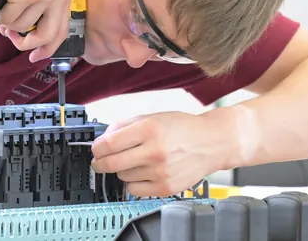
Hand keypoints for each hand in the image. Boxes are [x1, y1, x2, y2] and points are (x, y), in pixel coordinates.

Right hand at [0, 0, 70, 62]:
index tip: (37, 55)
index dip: (49, 47)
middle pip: (48, 36)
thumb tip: (28, 30)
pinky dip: (2, 15)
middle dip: (29, 44)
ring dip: (11, 24)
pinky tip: (1, 3)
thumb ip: (41, 3)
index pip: (62, 30)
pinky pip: (11, 19)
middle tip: (16, 41)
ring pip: (24, 27)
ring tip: (5, 11)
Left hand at [90, 112, 227, 197]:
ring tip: (135, 161)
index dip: (97, 147)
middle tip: (99, 161)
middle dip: (99, 163)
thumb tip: (103, 137)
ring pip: (122, 176)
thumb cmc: (183, 128)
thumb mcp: (153, 117)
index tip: (96, 148)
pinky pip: (134, 190)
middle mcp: (154, 151)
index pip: (109, 143)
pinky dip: (133, 182)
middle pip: (111, 163)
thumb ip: (126, 124)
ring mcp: (160, 172)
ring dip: (121, 169)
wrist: (211, 143)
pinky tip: (142, 172)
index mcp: (149, 129)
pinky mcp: (165, 187)